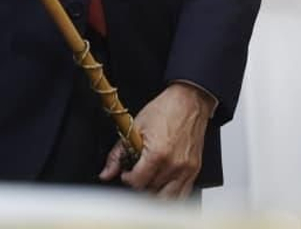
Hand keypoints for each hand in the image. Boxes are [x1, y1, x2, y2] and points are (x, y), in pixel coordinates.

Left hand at [99, 82, 213, 197]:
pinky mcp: (195, 170)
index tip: (127, 172)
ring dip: (155, 195)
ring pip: (167, 199)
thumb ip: (118, 154)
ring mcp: (186, 170)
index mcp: (158, 155)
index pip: (137, 183)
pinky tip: (163, 187)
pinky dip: (171, 195)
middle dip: (140, 186)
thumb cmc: (166, 110)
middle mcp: (174, 165)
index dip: (127, 178)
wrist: (190, 101)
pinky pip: (183, 194)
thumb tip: (106, 173)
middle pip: (151, 193)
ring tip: (149, 182)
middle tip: (137, 175)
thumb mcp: (135, 127)